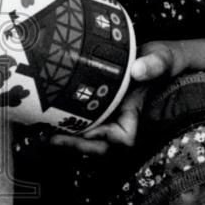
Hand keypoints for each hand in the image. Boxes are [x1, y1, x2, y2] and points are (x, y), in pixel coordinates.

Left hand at [49, 42, 186, 151]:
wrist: (154, 57)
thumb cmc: (159, 60)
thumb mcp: (162, 58)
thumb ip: (155, 63)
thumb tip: (138, 70)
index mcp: (135, 114)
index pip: (124, 138)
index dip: (105, 136)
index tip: (87, 127)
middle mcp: (120, 121)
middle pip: (101, 147)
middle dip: (77, 146)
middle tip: (51, 139)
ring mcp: (108, 118)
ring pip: (89, 139)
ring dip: (68, 139)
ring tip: (43, 132)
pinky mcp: (96, 111)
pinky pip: (82, 125)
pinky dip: (66, 125)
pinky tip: (47, 119)